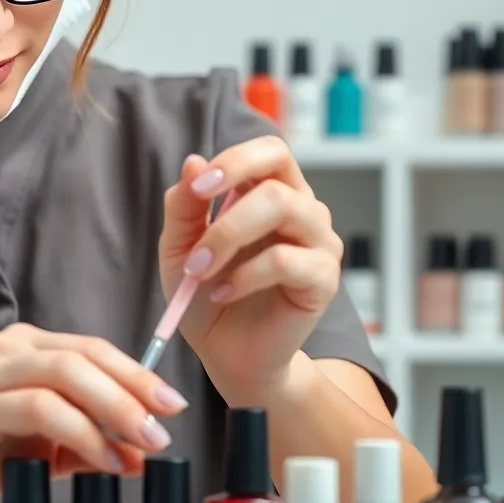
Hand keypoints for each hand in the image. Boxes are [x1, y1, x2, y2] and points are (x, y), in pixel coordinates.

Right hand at [0, 323, 188, 502]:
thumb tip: (137, 454)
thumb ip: (79, 443)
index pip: (91, 348)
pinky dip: (82, 432)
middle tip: (167, 423)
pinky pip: (41, 407)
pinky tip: (104, 457)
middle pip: (87, 353)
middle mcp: (7, 348)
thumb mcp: (30, 442)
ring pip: (68, 372)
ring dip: (116, 408)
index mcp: (23, 347)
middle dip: (136, 388)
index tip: (171, 404)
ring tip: (144, 443)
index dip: (136, 373)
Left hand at [158, 136, 342, 396]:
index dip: (235, 160)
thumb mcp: (180, 245)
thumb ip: (184, 205)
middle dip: (226, 214)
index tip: (198, 187)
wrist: (225, 352)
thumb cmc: (205, 292)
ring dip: (230, 239)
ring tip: (200, 273)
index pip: (270, 151)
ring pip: (286, 209)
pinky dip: (245, 276)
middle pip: (277, 180)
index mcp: (270, 190)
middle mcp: (302, 209)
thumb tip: (192, 161)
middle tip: (193, 250)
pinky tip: (223, 294)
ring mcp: (319, 243)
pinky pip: (288, 261)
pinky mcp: (323, 279)